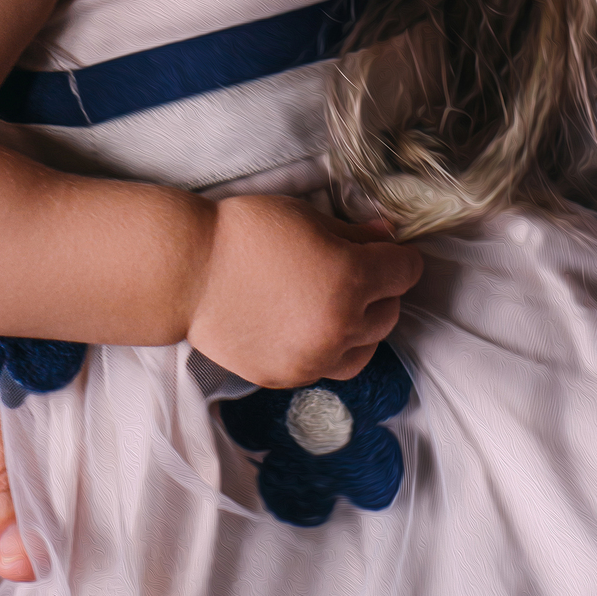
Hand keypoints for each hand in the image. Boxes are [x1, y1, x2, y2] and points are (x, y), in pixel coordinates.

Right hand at [186, 195, 422, 387]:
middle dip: (381, 289)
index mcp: (351, 279)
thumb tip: (388, 235)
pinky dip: (327, 347)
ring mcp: (314, 359)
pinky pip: (327, 367)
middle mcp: (341, 326)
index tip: (387, 250)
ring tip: (335, 303)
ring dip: (361, 325)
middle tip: (357, 270)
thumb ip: (356, 232)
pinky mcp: (289, 378)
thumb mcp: (309, 217)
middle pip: (390, 312)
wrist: (190, 272)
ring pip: (365, 348)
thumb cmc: (247, 233)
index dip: (399, 256)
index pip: (406, 272)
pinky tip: (304, 323)